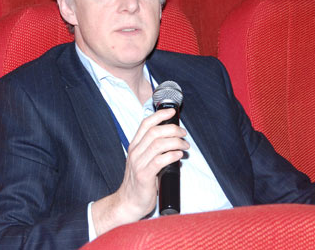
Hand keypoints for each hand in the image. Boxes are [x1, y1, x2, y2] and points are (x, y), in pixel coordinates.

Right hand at [91, 108, 188, 235]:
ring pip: (159, 144)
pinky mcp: (144, 176)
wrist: (129, 203)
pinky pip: (160, 160)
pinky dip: (172, 155)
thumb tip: (172, 139)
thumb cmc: (139, 182)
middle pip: (155, 132)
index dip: (159, 115)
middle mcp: (135, 152)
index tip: (172, 112)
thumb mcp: (142, 161)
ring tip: (185, 145)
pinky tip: (179, 155)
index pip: (145, 124)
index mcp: (134, 146)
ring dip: (176, 142)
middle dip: (172, 129)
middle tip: (184, 134)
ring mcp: (138, 164)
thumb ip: (153, 150)